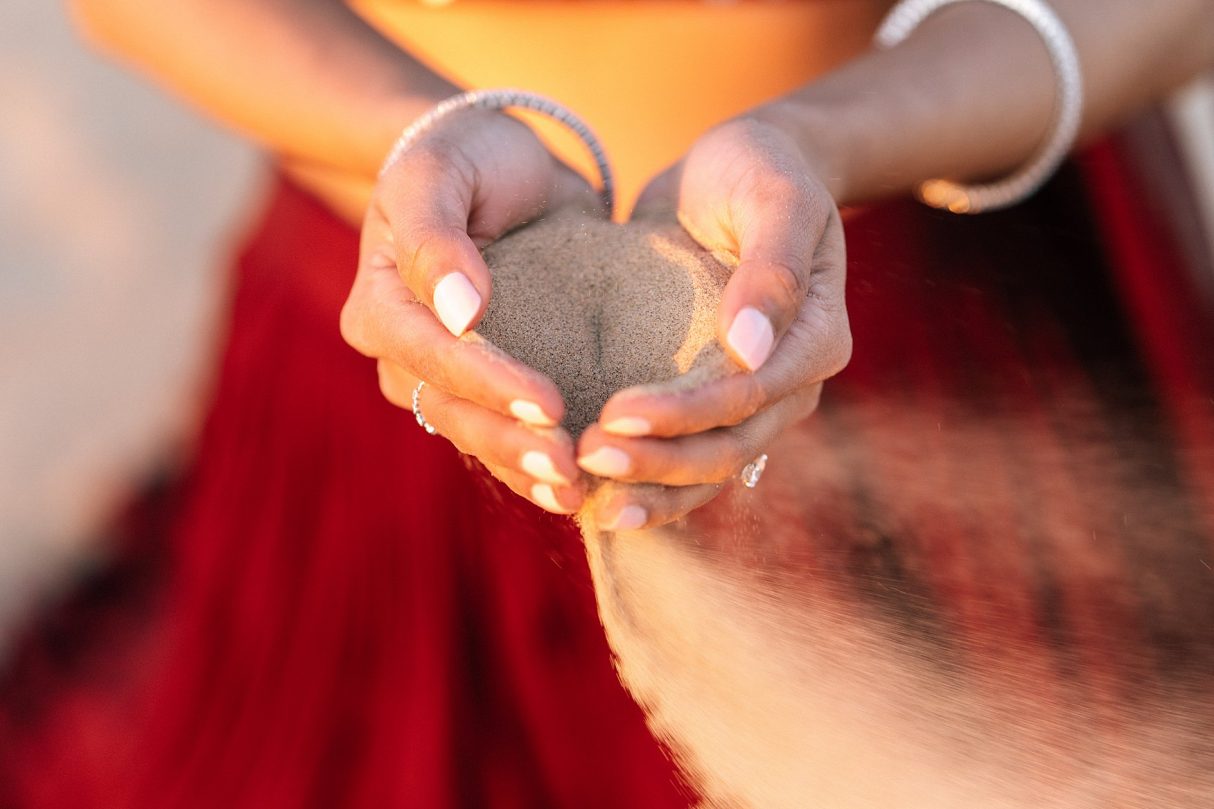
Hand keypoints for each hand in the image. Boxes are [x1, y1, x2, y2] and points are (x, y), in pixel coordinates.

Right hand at [341, 108, 603, 514]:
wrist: (499, 165)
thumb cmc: (465, 159)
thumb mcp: (440, 175)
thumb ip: (436, 236)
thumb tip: (460, 310)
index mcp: (379, 305)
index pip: (430, 355)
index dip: (488, 383)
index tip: (550, 404)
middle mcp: (401, 352)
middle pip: (450, 410)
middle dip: (508, 443)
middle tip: (569, 468)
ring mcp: (440, 375)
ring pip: (472, 435)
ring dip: (522, 469)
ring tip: (575, 495)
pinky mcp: (482, 385)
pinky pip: (498, 434)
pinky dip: (531, 465)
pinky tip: (573, 492)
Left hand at [578, 117, 851, 529]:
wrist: (733, 171)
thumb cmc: (757, 170)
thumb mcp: (774, 196)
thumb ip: (771, 266)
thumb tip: (749, 348)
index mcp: (814, 338)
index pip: (751, 395)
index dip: (687, 415)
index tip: (617, 415)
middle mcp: (788, 380)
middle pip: (730, 447)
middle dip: (660, 463)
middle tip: (586, 457)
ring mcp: (750, 397)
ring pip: (709, 469)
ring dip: (652, 490)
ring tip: (590, 500)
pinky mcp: (708, 398)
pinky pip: (687, 456)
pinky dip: (650, 484)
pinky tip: (599, 501)